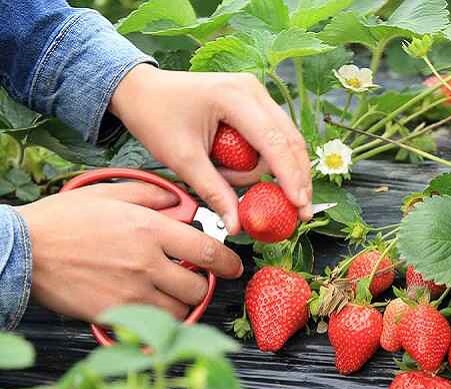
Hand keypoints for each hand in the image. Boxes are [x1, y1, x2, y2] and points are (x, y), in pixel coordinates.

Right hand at [17, 182, 242, 320]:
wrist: (24, 249)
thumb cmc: (62, 221)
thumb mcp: (110, 192)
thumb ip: (150, 194)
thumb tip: (177, 199)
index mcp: (149, 230)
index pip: (207, 251)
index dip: (228, 263)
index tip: (233, 267)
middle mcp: (146, 263)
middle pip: (198, 287)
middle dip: (203, 286)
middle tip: (194, 280)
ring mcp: (131, 291)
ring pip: (179, 311)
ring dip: (181, 305)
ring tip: (168, 294)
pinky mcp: (114, 313)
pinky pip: (151, 324)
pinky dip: (156, 320)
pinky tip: (148, 307)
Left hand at [109, 64, 312, 231]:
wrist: (140, 90)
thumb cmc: (155, 117)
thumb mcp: (182, 160)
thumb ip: (214, 192)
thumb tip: (236, 225)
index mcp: (235, 97)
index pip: (274, 142)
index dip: (290, 177)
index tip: (299, 206)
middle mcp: (253, 90)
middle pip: (290, 140)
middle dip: (297, 178)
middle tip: (300, 211)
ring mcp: (257, 94)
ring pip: (286, 140)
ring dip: (276, 170)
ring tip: (238, 184)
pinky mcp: (255, 102)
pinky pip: (274, 136)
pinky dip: (270, 160)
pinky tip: (254, 175)